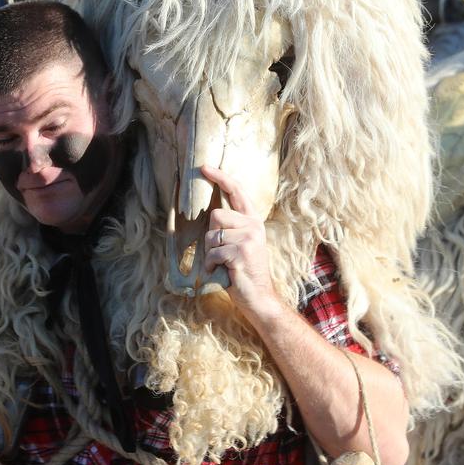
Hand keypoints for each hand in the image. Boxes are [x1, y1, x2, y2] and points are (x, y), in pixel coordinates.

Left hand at [200, 165, 283, 324]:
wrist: (259, 296)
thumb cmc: (243, 271)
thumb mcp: (242, 243)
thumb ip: (231, 227)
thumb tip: (210, 214)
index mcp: (253, 220)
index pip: (237, 191)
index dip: (220, 177)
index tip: (204, 167)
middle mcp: (253, 225)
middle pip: (216, 214)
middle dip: (211, 235)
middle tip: (220, 252)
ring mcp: (249, 238)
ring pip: (212, 235)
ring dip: (210, 253)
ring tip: (222, 264)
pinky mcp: (241, 252)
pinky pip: (212, 252)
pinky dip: (211, 265)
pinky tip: (221, 271)